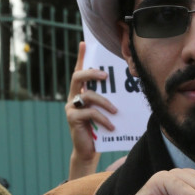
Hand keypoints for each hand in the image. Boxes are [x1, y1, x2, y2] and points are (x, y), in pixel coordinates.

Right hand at [66, 42, 117, 179]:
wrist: (89, 151)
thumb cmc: (99, 129)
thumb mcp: (104, 111)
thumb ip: (107, 99)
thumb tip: (124, 88)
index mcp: (80, 92)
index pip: (79, 71)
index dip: (81, 57)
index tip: (84, 43)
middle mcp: (72, 97)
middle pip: (78, 77)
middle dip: (92, 73)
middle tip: (106, 76)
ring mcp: (71, 107)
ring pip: (88, 96)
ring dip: (105, 102)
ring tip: (116, 111)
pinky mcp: (72, 119)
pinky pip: (90, 113)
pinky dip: (103, 119)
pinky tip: (111, 126)